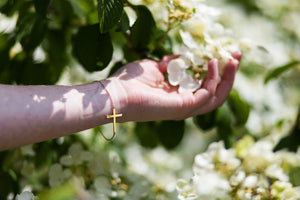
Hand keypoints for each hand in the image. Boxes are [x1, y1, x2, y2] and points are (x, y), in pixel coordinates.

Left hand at [106, 52, 241, 121]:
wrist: (117, 93)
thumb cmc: (131, 81)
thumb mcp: (154, 67)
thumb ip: (169, 64)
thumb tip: (180, 58)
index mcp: (178, 95)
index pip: (205, 86)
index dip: (217, 72)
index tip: (225, 54)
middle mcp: (185, 104)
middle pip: (216, 93)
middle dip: (229, 75)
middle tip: (237, 57)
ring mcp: (185, 108)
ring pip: (217, 97)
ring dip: (227, 78)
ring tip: (233, 60)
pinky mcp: (183, 107)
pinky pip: (206, 94)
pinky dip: (212, 78)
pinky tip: (211, 62)